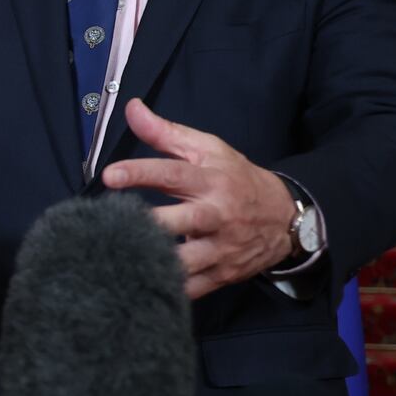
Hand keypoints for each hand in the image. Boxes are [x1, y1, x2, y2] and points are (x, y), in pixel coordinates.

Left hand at [98, 99, 295, 297]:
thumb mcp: (208, 150)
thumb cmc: (237, 179)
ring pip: (184, 261)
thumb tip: (131, 107)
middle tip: (110, 225)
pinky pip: (189, 288)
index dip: (140, 173)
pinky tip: (135, 283)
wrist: (286, 218)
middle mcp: (216, 215)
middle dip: (147, 224)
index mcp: (211, 180)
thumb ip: (166, 133)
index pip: (173, 174)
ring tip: (117, 256)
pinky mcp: (221, 275)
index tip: (109, 176)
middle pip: (179, 222)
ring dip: (152, 260)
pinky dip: (164, 288)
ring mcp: (220, 249)